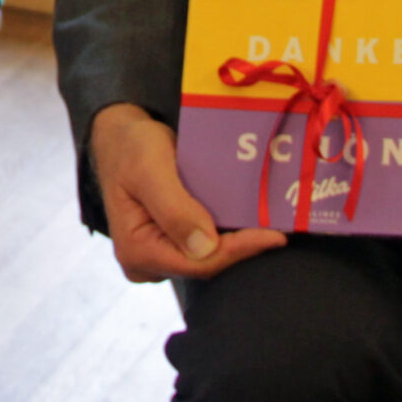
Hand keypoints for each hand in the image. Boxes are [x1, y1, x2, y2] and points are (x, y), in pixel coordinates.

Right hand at [89, 103, 284, 282]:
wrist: (120, 138)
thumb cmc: (131, 148)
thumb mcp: (150, 169)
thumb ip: (174, 208)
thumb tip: (204, 247)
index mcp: (137, 251)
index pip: (199, 263)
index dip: (239, 251)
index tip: (275, 237)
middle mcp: (147, 262)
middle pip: (206, 264)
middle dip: (242, 246)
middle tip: (281, 227)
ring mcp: (160, 256)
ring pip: (209, 256)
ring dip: (238, 239)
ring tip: (272, 222)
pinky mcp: (171, 244)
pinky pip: (205, 244)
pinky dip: (228, 232)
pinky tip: (251, 218)